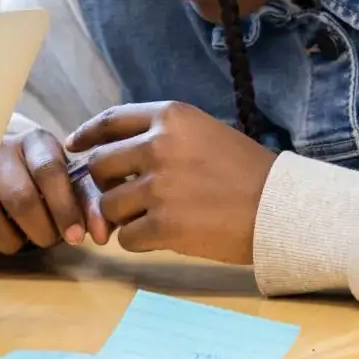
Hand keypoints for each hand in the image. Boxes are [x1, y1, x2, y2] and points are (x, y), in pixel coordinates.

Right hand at [0, 126, 107, 257]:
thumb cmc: (38, 167)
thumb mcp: (67, 175)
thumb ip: (88, 202)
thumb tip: (102, 236)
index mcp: (35, 141)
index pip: (50, 172)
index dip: (64, 208)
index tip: (75, 237)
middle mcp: (0, 148)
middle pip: (20, 198)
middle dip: (40, 230)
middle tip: (48, 240)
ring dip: (11, 240)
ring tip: (20, 241)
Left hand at [67, 102, 276, 263]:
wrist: (284, 209)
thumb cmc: (248, 173)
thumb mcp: (205, 135)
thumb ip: (162, 138)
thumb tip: (110, 153)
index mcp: (171, 118)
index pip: (110, 121)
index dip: (87, 134)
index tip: (74, 145)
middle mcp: (160, 146)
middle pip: (99, 165)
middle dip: (103, 184)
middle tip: (121, 197)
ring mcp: (159, 187)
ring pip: (107, 205)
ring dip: (121, 217)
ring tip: (149, 219)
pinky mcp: (164, 225)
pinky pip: (126, 237)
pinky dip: (138, 240)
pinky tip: (162, 237)